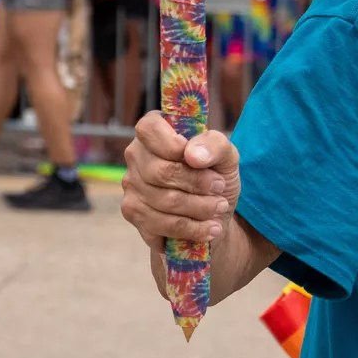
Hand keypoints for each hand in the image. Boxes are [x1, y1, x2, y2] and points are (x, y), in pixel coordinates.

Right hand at [122, 110, 240, 254]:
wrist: (214, 215)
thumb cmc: (216, 177)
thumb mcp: (226, 156)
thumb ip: (215, 146)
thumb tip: (192, 155)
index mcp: (154, 131)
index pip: (149, 129)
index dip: (174, 145)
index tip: (201, 161)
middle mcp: (136, 155)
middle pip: (161, 171)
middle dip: (198, 183)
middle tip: (220, 189)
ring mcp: (131, 185)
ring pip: (164, 201)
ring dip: (200, 208)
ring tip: (219, 208)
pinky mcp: (132, 213)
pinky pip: (161, 225)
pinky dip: (192, 229)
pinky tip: (209, 228)